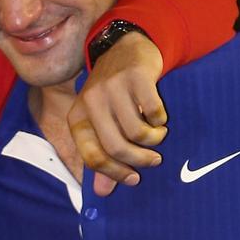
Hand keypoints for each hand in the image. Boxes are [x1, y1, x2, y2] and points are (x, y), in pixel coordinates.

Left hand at [68, 32, 167, 195]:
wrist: (124, 47)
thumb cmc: (111, 93)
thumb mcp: (100, 121)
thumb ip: (101, 156)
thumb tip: (103, 193)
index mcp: (78, 116)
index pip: (92, 157)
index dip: (115, 173)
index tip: (134, 179)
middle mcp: (91, 102)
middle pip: (116, 147)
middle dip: (139, 160)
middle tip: (153, 160)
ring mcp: (113, 88)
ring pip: (137, 132)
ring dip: (153, 140)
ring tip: (157, 134)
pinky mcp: (136, 77)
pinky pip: (154, 113)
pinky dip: (161, 121)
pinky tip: (160, 117)